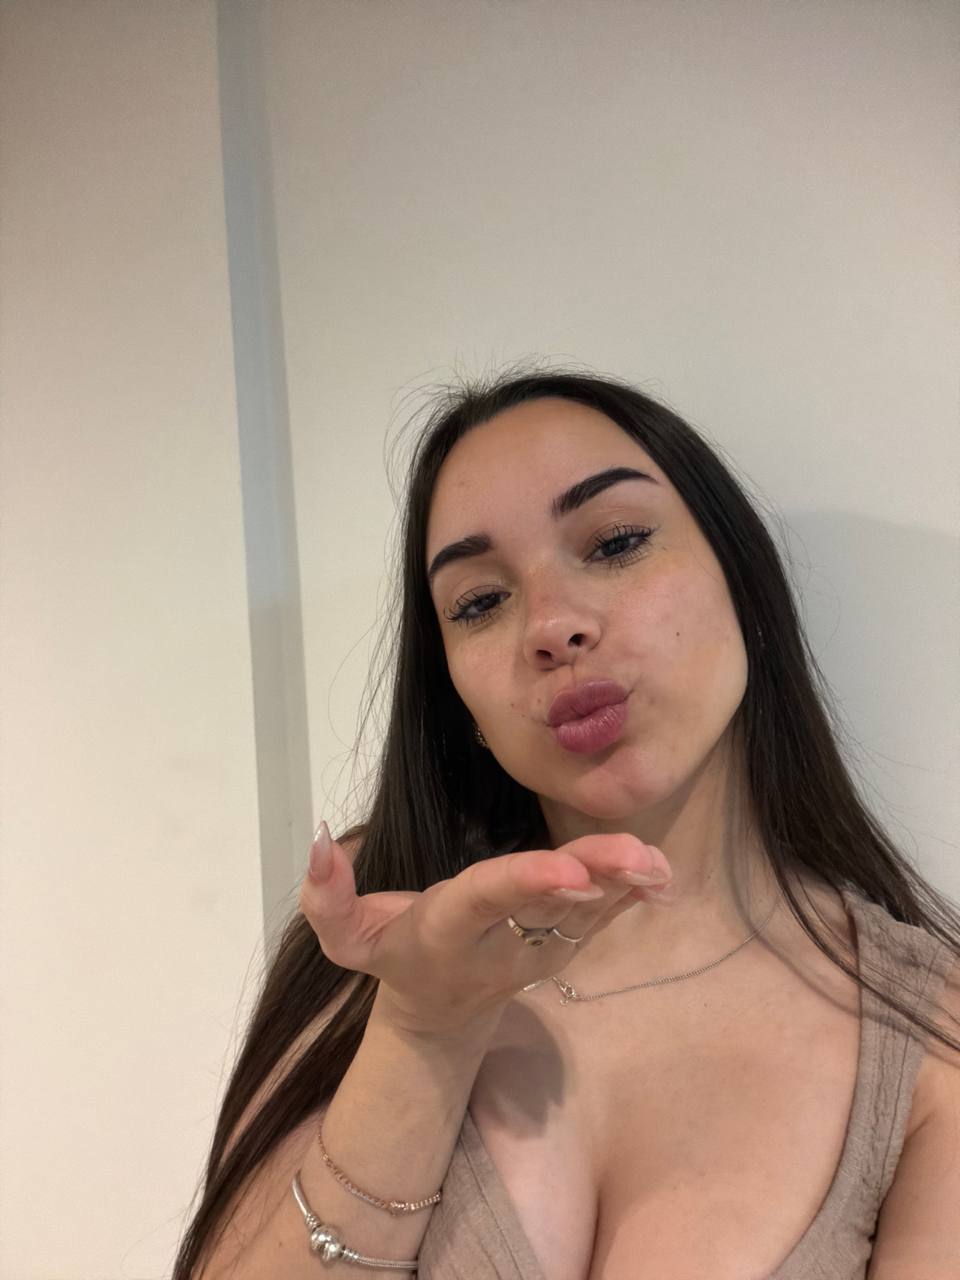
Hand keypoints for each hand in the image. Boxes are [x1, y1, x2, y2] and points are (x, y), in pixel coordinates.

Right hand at [299, 827, 673, 1037]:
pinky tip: (660, 873)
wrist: (438, 1012)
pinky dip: (630, 895)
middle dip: (592, 879)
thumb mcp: (343, 939)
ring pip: (584, 913)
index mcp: (449, 930)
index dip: (527, 881)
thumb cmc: (391, 959)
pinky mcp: (562, 946)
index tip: (570, 871)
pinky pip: (600, 920)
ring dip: (623, 886)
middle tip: (636, 859)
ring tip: (659, 863)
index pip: (488, 898)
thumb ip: (326, 896)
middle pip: (548, 904)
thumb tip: (320, 837)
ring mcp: (537, 950)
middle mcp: (500, 942)